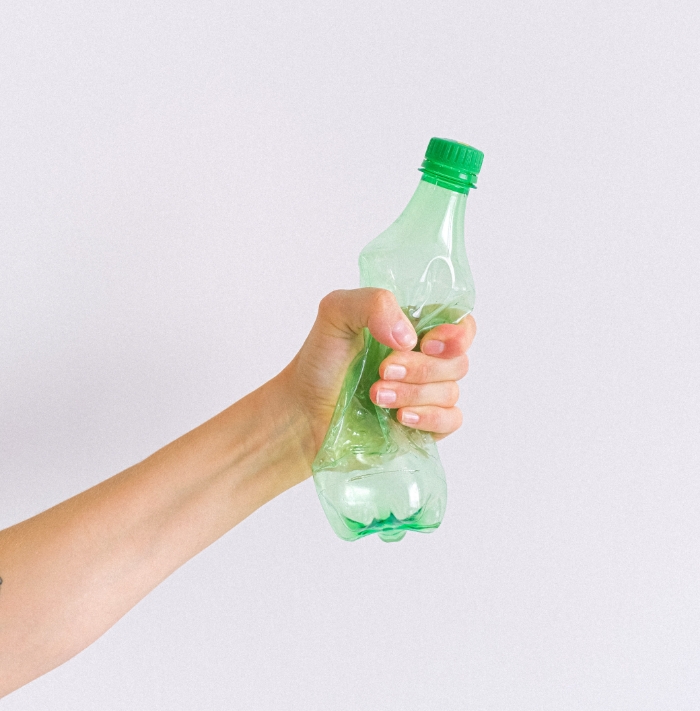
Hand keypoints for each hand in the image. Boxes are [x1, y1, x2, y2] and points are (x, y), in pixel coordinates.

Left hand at [281, 288, 475, 459]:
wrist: (303, 411)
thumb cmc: (321, 361)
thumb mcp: (336, 313)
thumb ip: (373, 303)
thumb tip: (410, 337)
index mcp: (415, 328)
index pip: (461, 324)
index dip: (456, 334)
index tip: (427, 342)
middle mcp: (426, 359)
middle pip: (457, 361)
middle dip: (420, 368)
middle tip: (383, 370)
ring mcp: (426, 394)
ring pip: (450, 392)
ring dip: (413, 394)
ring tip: (377, 396)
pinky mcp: (424, 426)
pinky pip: (450, 421)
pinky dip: (429, 418)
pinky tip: (400, 418)